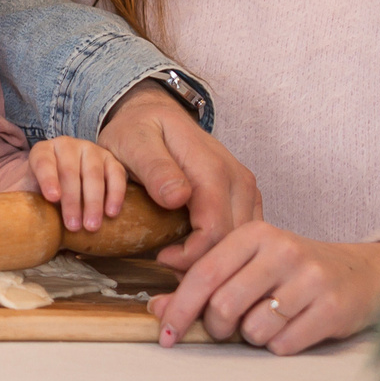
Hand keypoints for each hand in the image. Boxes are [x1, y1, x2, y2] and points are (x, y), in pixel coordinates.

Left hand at [28, 135, 121, 232]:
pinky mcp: (110, 159)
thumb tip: (16, 224)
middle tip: (73, 226)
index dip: (47, 179)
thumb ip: (23, 203)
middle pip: (70, 171)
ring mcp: (90, 149)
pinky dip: (115, 194)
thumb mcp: (29, 193)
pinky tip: (111, 213)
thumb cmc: (44, 192)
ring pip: (93, 173)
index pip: (43, 162)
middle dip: (72, 200)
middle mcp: (66, 145)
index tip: (52, 198)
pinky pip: (116, 175)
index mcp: (42, 151)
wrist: (63, 183)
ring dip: (93, 202)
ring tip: (91, 226)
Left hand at [99, 83, 261, 269]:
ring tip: (181, 264)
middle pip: (233, 241)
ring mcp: (246, 187)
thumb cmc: (138, 129)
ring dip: (217, 260)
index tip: (161, 258)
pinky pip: (245, 232)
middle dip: (204, 265)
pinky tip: (198, 254)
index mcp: (211, 168)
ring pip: (244, 241)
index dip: (190, 256)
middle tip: (169, 269)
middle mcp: (237, 178)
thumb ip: (155, 169)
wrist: (154, 111)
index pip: (214, 230)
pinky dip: (226, 249)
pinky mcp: (246, 194)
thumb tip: (179, 198)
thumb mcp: (133, 142)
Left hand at [148, 222, 379, 353]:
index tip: (164, 334)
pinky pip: (283, 345)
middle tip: (228, 326)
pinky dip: (279, 345)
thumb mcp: (251, 263)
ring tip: (270, 319)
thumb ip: (203, 282)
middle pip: (223, 306)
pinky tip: (294, 328)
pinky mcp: (331, 308)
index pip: (203, 274)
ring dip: (252, 336)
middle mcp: (281, 250)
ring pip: (252, 329)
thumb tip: (156, 308)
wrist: (365, 274)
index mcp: (255, 233)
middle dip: (218, 327)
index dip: (179, 308)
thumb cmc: (295, 271)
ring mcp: (309, 278)